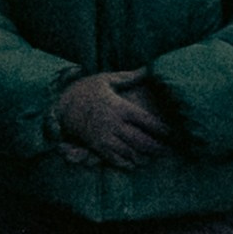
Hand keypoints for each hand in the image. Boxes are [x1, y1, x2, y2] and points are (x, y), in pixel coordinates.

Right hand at [53, 71, 172, 167]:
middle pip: (142, 141)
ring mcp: (105, 137)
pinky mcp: (96, 146)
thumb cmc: (84, 90)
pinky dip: (126, 163)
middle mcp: (114, 124)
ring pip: (130, 152)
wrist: (59, 105)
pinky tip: (134, 164)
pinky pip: (114, 159)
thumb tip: (148, 69)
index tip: (173, 134)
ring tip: (154, 158)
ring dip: (144, 157)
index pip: (147, 121)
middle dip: (157, 147)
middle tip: (168, 151)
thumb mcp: (106, 79)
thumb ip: (128, 77)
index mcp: (120, 108)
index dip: (162, 129)